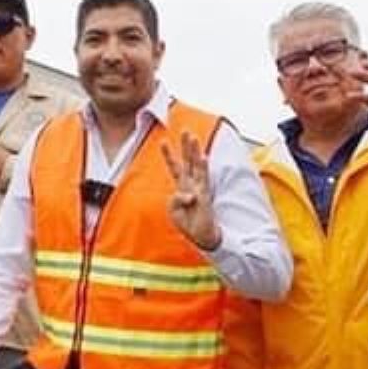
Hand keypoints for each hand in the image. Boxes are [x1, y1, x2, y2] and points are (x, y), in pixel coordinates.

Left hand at [160, 131, 220, 249]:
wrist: (202, 238)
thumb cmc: (189, 225)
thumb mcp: (174, 212)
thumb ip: (175, 200)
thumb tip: (186, 194)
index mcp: (182, 188)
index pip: (175, 168)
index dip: (168, 155)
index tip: (162, 141)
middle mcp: (191, 185)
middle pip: (188, 161)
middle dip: (185, 146)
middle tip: (185, 130)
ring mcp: (199, 189)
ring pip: (197, 165)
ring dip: (194, 151)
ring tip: (193, 137)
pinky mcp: (205, 196)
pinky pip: (204, 179)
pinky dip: (202, 168)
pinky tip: (202, 156)